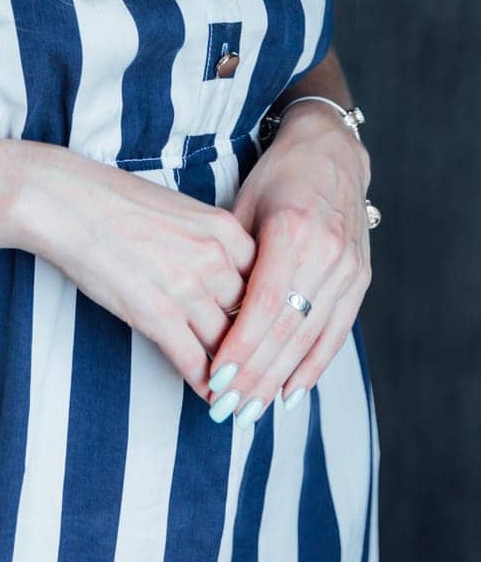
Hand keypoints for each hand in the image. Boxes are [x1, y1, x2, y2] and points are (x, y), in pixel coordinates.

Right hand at [14, 144, 256, 403]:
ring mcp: (186, 287)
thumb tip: (222, 275)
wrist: (63, 200)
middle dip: (259, 351)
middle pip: (254, 318)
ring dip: (237, 376)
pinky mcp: (155, 314)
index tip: (272, 336)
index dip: (270, 316)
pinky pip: (194, 361)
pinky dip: (205, 384)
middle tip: (265, 375)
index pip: (267, 282)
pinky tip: (209, 396)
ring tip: (242, 397)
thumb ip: (208, 241)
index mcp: (223, 228)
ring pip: (229, 346)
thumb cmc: (112, 199)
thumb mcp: (177, 209)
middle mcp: (214, 258)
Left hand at [205, 105, 372, 423]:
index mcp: (292, 231)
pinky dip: (313, 365)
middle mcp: (325, 253)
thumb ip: (229, 256)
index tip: (218, 379)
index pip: (264, 306)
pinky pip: (336, 332)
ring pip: (311, 338)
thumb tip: (203, 310)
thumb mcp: (242, 204)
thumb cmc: (275, 177)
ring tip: (253, 410)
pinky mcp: (359, 279)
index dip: (241, 347)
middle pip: (288, 330)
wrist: (330, 151)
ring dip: (281, 379)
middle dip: (257, 375)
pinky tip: (291, 391)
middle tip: (229, 409)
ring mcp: (348, 268)